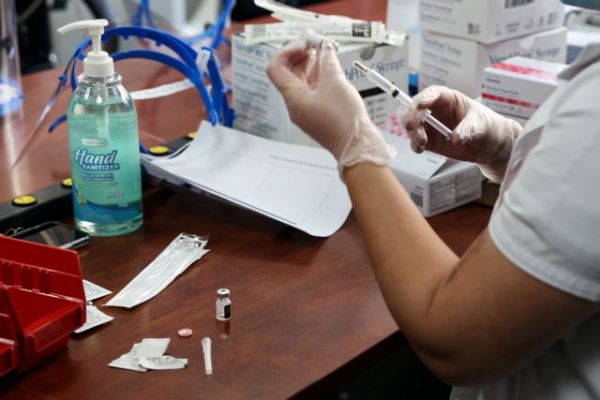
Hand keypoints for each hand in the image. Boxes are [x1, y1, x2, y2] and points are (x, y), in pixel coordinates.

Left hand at [267, 39, 394, 171]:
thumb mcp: (336, 82)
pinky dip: (318, 77)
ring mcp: (305, 111)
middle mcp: (295, 105)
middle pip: (288, 74)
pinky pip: (311, 92)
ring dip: (310, 65)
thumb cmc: (344, 118)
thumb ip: (328, 60)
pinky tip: (330, 69)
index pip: (276, 68)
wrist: (356, 146)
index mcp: (293, 97)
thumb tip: (325, 46)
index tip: (305, 45)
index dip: (287, 52)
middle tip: (316, 44)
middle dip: (300, 56)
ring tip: (326, 53)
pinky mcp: (316, 115)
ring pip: (301, 82)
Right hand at [401, 85, 521, 181]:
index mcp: (449, 99)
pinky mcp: (430, 142)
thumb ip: (468, 129)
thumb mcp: (482, 124)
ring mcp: (431, 127)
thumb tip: (455, 138)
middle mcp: (436, 111)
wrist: (491, 146)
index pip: (433, 94)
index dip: (424, 98)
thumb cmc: (488, 126)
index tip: (419, 105)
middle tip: (412, 125)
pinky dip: (415, 145)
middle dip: (411, 116)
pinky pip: (416, 142)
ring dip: (412, 133)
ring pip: (413, 126)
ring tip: (422, 142)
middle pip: (416, 110)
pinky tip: (420, 149)